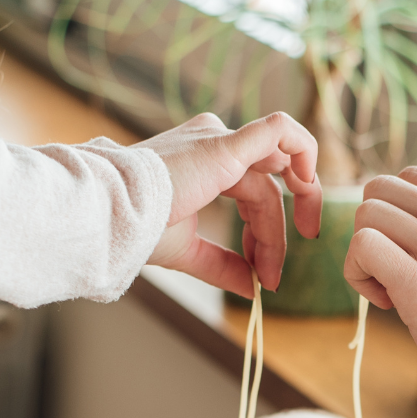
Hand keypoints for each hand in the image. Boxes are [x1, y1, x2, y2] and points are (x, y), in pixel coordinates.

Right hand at [140, 112, 322, 295]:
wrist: (107, 215)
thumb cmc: (132, 227)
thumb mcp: (186, 250)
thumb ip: (222, 265)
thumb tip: (251, 287)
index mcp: (204, 162)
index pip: (254, 193)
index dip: (265, 236)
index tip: (262, 274)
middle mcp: (214, 143)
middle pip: (269, 186)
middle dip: (277, 232)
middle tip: (274, 273)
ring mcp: (219, 140)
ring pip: (272, 182)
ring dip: (276, 231)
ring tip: (269, 269)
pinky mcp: (224, 145)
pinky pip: (279, 130)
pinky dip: (304, 150)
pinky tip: (309, 185)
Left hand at [343, 168, 416, 417]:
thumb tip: (411, 226)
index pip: (412, 178)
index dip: (399, 217)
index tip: (415, 258)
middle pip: (381, 191)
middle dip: (377, 231)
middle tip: (395, 276)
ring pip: (366, 215)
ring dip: (364, 255)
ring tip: (392, 294)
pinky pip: (361, 247)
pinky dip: (357, 273)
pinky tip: (385, 304)